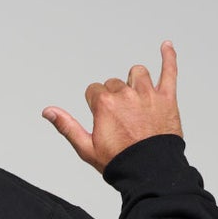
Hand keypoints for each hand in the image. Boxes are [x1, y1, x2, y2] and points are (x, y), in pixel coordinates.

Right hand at [42, 40, 182, 172]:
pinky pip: (169, 71)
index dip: (96, 105)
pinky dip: (168, 57)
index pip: (94, 90)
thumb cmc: (119, 163)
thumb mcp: (86, 148)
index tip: (103, 119)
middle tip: (121, 120)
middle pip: (114, 83)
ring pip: (137, 74)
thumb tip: (48, 112)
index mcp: (105, 104)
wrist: (149, 172)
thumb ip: (67, 126)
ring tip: (136, 101)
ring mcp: (147, 94)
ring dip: (135, 82)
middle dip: (114, 97)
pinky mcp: (167, 98)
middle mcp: (125, 94)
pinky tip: (166, 46)